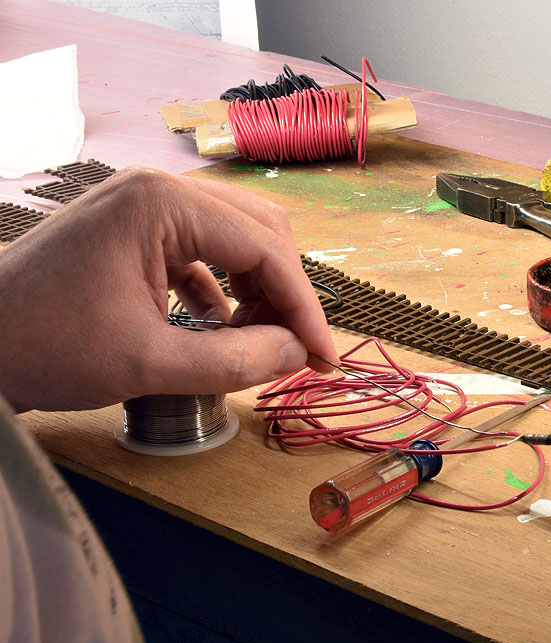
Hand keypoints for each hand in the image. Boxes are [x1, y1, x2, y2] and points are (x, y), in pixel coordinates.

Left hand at [0, 168, 336, 412]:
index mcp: (163, 204)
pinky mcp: (131, 230)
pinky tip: (220, 326)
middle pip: (259, 231)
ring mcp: (142, 206)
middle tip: (296, 348)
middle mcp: (158, 189)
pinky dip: (223, 289)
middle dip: (284, 292)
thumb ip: (235, 361)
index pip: (265, 248)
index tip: (325, 356)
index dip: (304, 306)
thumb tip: (297, 354)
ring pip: (234, 238)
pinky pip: (201, 251)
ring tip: (259, 341)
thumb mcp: (148, 363)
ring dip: (257, 289)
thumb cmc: (45, 347)